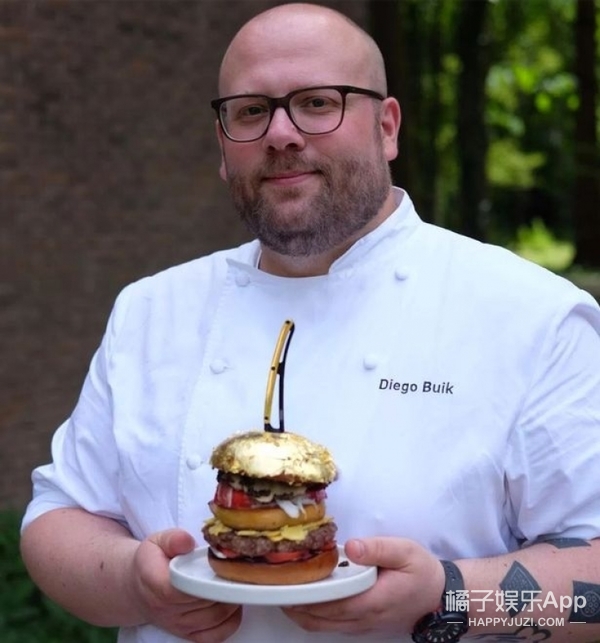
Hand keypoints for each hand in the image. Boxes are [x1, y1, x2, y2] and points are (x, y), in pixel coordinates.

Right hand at [128, 528, 241, 641]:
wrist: (138, 588)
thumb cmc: (151, 562)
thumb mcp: (156, 541)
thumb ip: (172, 539)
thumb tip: (188, 542)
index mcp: (158, 584)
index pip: (185, 588)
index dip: (207, 580)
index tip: (221, 566)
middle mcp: (167, 610)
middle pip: (206, 603)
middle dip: (226, 586)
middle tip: (236, 569)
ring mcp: (179, 625)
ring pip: (215, 618)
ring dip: (232, 601)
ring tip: (235, 582)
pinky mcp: (188, 634)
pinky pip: (215, 636)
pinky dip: (230, 621)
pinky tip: (232, 603)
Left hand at [282, 537, 443, 636]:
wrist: (441, 598)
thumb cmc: (422, 572)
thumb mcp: (405, 551)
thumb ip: (377, 549)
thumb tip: (350, 546)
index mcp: (371, 600)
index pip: (328, 603)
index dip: (302, 595)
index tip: (283, 582)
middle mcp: (363, 618)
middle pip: (318, 619)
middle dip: (293, 605)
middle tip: (273, 584)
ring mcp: (362, 625)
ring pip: (322, 626)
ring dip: (301, 612)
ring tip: (284, 589)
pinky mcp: (362, 624)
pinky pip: (330, 625)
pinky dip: (313, 615)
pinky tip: (306, 597)